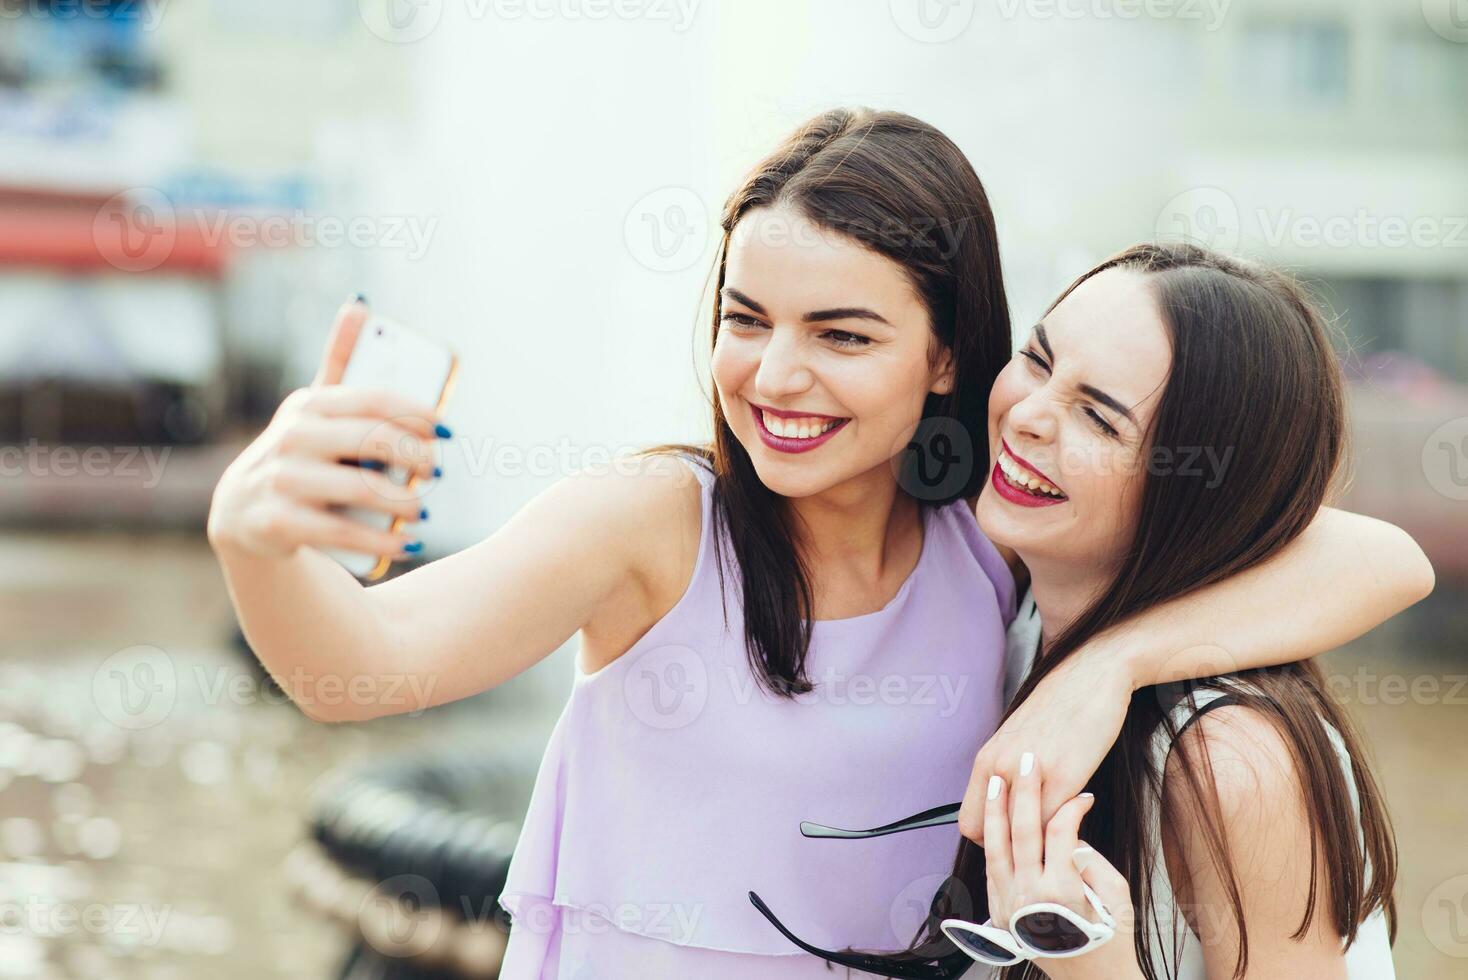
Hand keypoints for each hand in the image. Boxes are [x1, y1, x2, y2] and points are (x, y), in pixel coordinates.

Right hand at [207, 297, 443, 562]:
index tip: (447, 432)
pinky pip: (341, 531)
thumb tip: (360, 303)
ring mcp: (282, 478)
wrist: (242, 510)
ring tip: (423, 511)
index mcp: (310, 404)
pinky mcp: (279, 521)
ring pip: (361, 488)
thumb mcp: (313, 408)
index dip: (418, 414)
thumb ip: (339, 361)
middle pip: (374, 441)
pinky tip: (407, 543)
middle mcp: (293, 437)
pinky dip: (380, 540)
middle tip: (437, 472)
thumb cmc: (299, 452)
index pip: (374, 400)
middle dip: (416, 457)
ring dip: (403, 503)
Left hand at [959, 646, 1131, 846]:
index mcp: (986, 761)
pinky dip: (1068, 825)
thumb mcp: (1017, 740)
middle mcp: (999, 768)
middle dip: (1016, 845)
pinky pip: (1057, 822)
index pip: (968, 824)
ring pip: (1027, 834)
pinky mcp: (1064, 775)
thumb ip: (1005, 772)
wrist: (1091, 675)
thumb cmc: (1058, 709)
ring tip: (1063, 826)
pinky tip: (1081, 806)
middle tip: (1040, 838)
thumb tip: (1006, 807)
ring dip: (1044, 839)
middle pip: (992, 835)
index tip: (1016, 833)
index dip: (992, 837)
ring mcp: (1029, 774)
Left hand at [983, 755, 1138, 978]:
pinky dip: (992, 840)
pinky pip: (991, 868)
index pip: (1061, 832)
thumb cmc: (1109, 941)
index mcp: (1062, 892)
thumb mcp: (1116, 897)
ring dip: (996, 810)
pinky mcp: (998, 912)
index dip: (1073, 807)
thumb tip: (1068, 834)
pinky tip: (994, 818)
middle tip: (1027, 761)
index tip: (1083, 797)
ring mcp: (1008, 905)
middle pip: (1021, 831)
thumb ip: (1091, 859)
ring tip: (997, 780)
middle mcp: (1029, 896)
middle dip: (1024, 790)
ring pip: (995, 846)